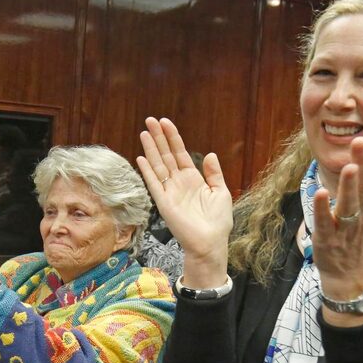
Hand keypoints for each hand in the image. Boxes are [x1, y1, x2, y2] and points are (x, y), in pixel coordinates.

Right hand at [137, 118, 232, 286]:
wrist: (211, 243)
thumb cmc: (218, 221)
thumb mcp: (221, 193)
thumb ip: (214, 174)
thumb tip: (210, 154)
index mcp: (193, 179)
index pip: (180, 153)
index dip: (173, 138)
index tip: (166, 122)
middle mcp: (179, 183)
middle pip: (166, 155)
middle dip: (159, 137)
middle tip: (150, 120)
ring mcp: (170, 192)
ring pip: (158, 166)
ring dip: (151, 149)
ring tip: (144, 132)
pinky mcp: (164, 203)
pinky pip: (154, 184)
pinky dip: (148, 171)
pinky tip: (141, 157)